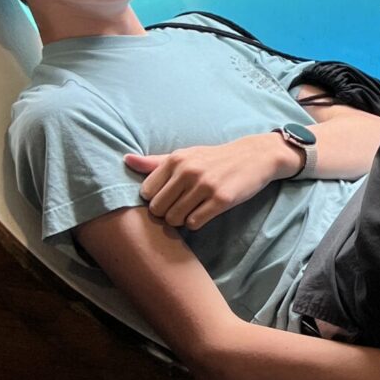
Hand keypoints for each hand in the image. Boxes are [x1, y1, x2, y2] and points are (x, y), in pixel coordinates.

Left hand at [123, 135, 290, 231]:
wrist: (254, 157)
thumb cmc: (214, 158)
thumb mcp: (185, 155)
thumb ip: (155, 162)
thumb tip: (125, 159)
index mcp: (176, 160)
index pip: (147, 193)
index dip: (156, 200)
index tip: (169, 197)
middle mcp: (188, 171)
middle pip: (158, 210)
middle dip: (166, 213)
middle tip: (180, 207)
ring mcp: (205, 186)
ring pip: (175, 219)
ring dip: (182, 219)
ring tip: (193, 209)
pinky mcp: (221, 199)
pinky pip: (194, 223)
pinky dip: (197, 222)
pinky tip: (205, 212)